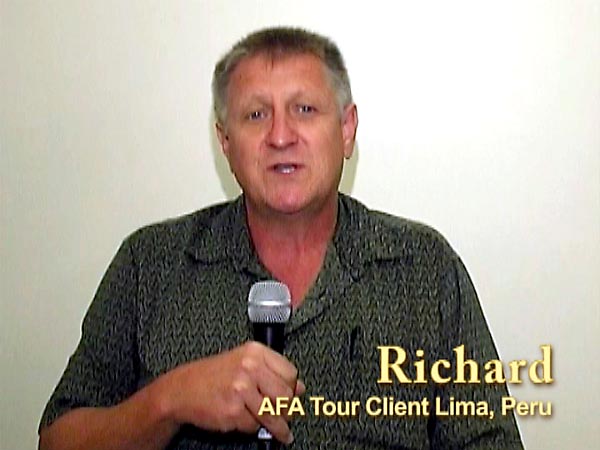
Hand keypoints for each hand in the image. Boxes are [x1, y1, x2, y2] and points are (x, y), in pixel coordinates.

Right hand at [162, 341, 304, 443]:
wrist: (182, 389)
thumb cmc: (213, 375)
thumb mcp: (243, 362)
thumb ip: (271, 371)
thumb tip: (299, 387)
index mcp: (255, 352)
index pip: (290, 372)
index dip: (293, 388)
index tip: (293, 396)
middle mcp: (249, 367)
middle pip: (285, 395)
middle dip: (287, 409)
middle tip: (286, 415)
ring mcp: (241, 389)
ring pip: (273, 414)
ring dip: (277, 427)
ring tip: (281, 432)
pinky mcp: (233, 410)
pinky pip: (254, 425)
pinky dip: (252, 427)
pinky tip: (246, 421)